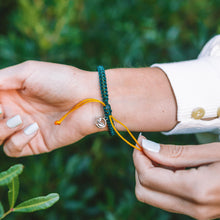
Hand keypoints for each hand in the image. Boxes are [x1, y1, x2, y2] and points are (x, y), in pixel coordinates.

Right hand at [0, 61, 176, 156]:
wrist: (88, 99)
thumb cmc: (61, 81)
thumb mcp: (29, 72)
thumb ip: (1, 79)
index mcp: (12, 94)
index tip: (0, 105)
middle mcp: (16, 111)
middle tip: (4, 111)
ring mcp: (24, 129)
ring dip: (1, 129)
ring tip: (19, 119)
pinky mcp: (36, 143)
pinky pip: (13, 149)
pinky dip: (17, 140)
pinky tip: (33, 128)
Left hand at [133, 135, 219, 219]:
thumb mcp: (211, 151)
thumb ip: (175, 153)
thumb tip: (146, 147)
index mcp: (196, 191)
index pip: (148, 177)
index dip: (138, 157)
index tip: (141, 141)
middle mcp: (193, 208)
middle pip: (144, 192)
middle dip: (140, 167)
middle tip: (148, 147)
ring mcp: (195, 213)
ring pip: (152, 196)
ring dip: (149, 173)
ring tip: (159, 153)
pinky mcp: (197, 211)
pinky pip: (166, 197)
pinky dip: (160, 180)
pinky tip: (170, 164)